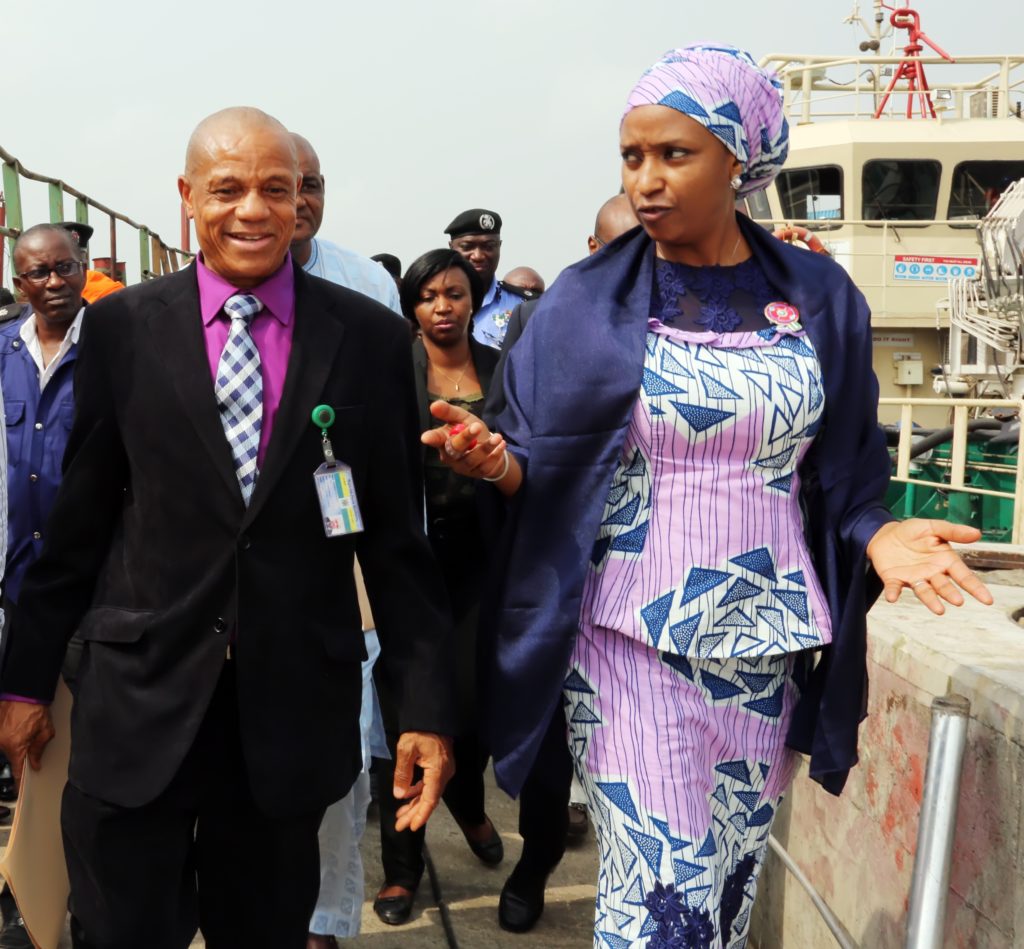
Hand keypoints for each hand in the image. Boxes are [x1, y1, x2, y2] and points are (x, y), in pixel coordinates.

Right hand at [0, 700, 55, 785]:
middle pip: (11, 756)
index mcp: (15, 745)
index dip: (19, 779)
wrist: (24, 692)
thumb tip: (35, 764)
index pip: (16, 769)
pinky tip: (17, 726)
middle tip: (29, 740)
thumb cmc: (35, 709)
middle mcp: (1, 742)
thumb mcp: (45, 731)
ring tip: (24, 730)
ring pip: (5, 747)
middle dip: (20, 753)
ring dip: (14, 743)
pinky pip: (2, 738)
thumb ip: (39, 749)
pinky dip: (9, 735)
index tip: (20, 788)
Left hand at [392, 731, 454, 832]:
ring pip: (429, 793)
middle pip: (429, 799)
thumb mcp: (406, 749)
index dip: (422, 814)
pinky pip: (429, 785)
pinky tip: (407, 797)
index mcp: (438, 770)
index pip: (431, 798)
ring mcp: (443, 771)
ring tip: (401, 816)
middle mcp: (444, 774)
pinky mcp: (440, 768)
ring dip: (415, 804)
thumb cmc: (420, 731)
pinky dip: (418, 793)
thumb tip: (400, 794)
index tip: (412, 827)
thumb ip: (403, 772)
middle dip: (414, 813)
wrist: (433, 717)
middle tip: (400, 826)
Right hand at [420, 401, 508, 481]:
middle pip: (454, 449)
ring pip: (471, 459)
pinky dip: (495, 455)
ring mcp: (463, 467)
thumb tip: (434, 405)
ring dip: (485, 447)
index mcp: (444, 440)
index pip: (435, 439)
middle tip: (477, 426)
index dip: (431, 438)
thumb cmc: (473, 432)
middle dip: (465, 437)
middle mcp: (450, 456)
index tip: (426, 438)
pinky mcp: (476, 473)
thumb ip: (449, 412)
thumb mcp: (462, 418)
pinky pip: (485, 467)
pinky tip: (501, 445)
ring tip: (497, 437)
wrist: (491, 448)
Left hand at [867, 519, 993, 614]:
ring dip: (930, 600)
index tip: (987, 600)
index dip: (975, 588)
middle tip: (958, 601)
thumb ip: (953, 531)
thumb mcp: (933, 527)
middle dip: (950, 593)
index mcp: (945, 561)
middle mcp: (932, 573)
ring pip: (923, 591)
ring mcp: (913, 578)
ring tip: (939, 610)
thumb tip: (977, 533)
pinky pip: (894, 587)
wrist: (886, 534)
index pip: (964, 576)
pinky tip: (892, 597)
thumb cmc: (913, 532)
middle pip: (944, 586)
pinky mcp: (894, 578)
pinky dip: (893, 592)